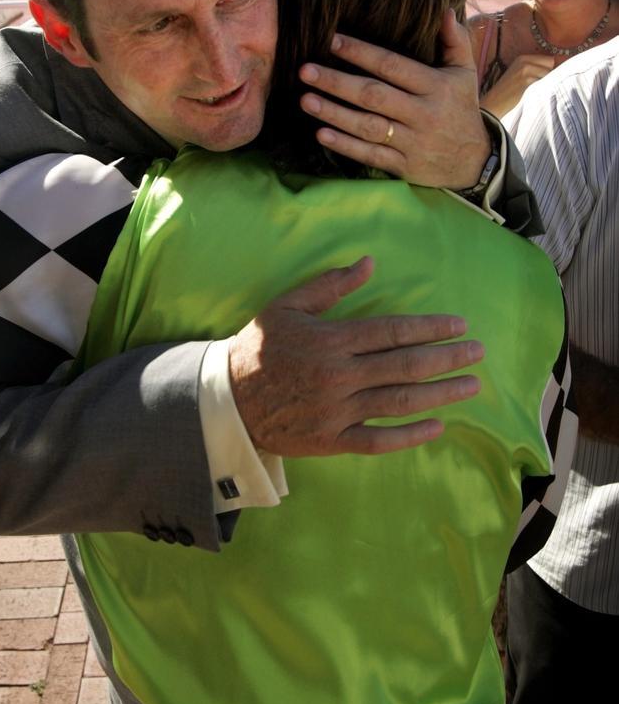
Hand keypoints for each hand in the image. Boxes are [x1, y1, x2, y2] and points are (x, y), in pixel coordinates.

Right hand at [229, 258, 483, 456]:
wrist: (225, 401)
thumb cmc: (258, 349)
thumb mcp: (287, 306)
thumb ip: (330, 285)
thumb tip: (369, 263)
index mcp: (331, 341)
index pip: (392, 331)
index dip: (430, 328)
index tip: (460, 325)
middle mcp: (339, 376)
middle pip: (405, 365)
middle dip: (448, 358)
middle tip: (478, 352)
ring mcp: (336, 411)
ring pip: (399, 402)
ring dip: (441, 393)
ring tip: (471, 386)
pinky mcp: (331, 441)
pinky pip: (378, 441)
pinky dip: (410, 436)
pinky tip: (437, 426)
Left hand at [298, 11, 489, 188]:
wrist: (474, 162)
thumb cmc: (461, 109)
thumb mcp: (465, 74)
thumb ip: (455, 41)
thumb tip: (443, 9)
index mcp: (435, 86)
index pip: (392, 66)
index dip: (361, 53)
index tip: (331, 41)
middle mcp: (423, 114)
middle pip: (373, 95)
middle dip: (337, 82)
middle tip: (306, 71)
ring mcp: (412, 142)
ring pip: (368, 126)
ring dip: (334, 113)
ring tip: (306, 100)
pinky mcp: (404, 166)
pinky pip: (371, 155)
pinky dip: (345, 146)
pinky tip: (321, 134)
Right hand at [482, 53, 554, 118]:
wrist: (493, 104)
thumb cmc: (508, 93)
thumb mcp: (518, 74)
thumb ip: (534, 69)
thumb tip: (557, 69)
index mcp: (522, 58)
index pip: (548, 59)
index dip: (550, 69)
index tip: (545, 79)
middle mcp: (523, 61)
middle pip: (551, 63)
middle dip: (550, 74)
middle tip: (540, 86)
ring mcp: (524, 70)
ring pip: (549, 73)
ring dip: (546, 83)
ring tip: (534, 91)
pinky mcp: (525, 80)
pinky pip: (544, 82)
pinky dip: (542, 89)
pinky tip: (532, 95)